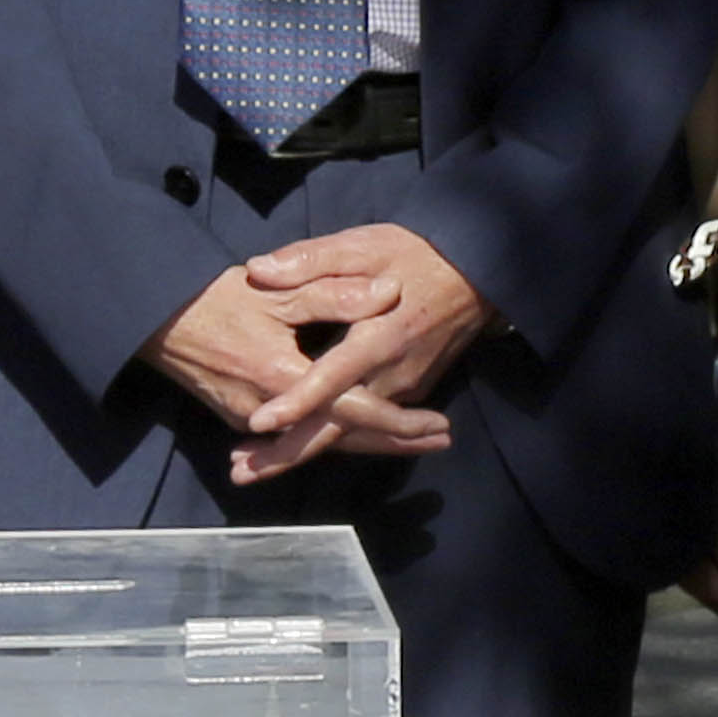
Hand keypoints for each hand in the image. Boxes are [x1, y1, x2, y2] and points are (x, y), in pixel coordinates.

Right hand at [142, 265, 451, 487]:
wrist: (156, 320)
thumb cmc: (215, 298)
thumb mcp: (276, 287)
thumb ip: (333, 293)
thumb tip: (388, 293)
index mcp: (283, 376)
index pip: (353, 410)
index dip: (399, 421)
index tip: (437, 425)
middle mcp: (271, 412)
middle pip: (345, 438)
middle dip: (396, 442)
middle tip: (440, 440)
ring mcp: (254, 422)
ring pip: (323, 442)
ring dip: (370, 443)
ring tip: (413, 440)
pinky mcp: (244, 421)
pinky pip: (299, 437)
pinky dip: (332, 439)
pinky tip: (360, 436)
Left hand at [237, 224, 492, 468]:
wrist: (477, 273)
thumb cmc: (417, 254)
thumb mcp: (364, 245)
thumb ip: (312, 260)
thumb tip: (260, 270)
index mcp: (378, 337)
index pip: (333, 377)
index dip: (298, 402)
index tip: (260, 421)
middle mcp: (391, 374)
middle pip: (337, 426)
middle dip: (288, 453)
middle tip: (240, 471)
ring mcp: (401, 389)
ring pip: (348, 433)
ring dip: (300, 452)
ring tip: (249, 468)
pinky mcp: (405, 393)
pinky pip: (362, 426)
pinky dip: (327, 440)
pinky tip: (288, 448)